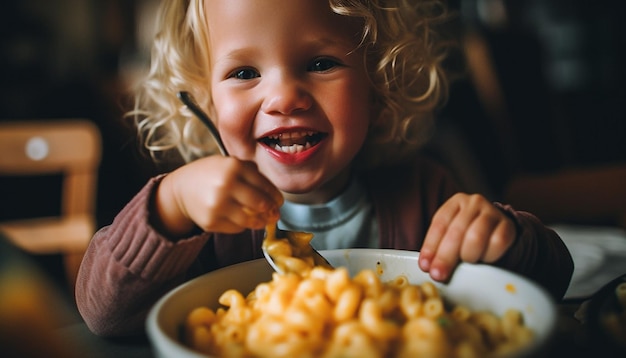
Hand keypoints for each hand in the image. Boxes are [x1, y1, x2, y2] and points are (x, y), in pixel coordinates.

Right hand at [154, 156, 282, 236]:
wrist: (181, 189)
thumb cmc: (210, 175)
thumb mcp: (229, 163)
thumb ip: (251, 171)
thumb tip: (273, 192)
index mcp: (234, 166)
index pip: (265, 185)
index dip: (276, 196)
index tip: (279, 201)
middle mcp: (226, 185)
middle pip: (261, 204)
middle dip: (272, 210)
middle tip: (275, 213)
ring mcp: (218, 205)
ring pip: (251, 220)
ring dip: (261, 222)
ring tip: (263, 220)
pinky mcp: (211, 222)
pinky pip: (237, 228)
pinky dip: (243, 226)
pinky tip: (243, 220)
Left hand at [418, 193, 516, 281]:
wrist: (497, 232)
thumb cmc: (467, 236)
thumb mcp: (451, 236)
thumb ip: (439, 248)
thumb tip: (428, 267)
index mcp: (455, 203)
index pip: (440, 224)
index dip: (431, 247)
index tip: (425, 266)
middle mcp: (474, 203)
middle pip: (456, 232)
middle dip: (445, 257)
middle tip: (439, 275)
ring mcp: (492, 212)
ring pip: (475, 237)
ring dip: (468, 255)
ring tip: (466, 262)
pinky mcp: (508, 225)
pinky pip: (497, 243)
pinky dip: (488, 256)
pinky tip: (484, 259)